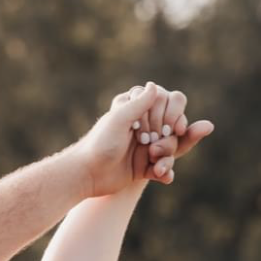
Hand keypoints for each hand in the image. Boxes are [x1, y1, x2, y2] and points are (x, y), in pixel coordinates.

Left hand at [75, 82, 215, 196]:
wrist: (88, 174)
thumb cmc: (101, 143)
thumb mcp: (120, 119)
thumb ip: (139, 103)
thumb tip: (153, 85)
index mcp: (136, 111)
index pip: (166, 105)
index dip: (167, 117)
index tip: (157, 130)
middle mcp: (143, 127)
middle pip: (172, 130)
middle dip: (167, 142)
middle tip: (151, 149)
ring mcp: (145, 147)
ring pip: (170, 150)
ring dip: (166, 158)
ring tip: (156, 167)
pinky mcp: (144, 167)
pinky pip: (164, 169)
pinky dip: (165, 173)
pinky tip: (161, 174)